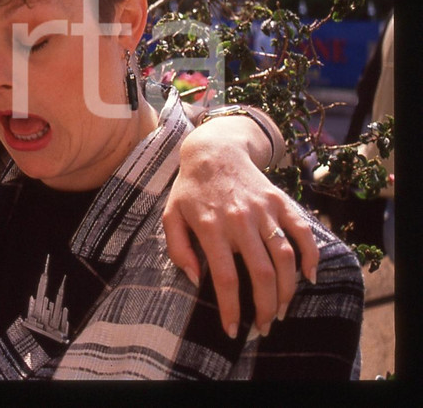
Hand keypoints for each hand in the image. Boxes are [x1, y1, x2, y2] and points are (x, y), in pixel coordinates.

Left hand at [163, 124, 317, 339]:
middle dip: (266, 307)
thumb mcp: (171, 216)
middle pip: (261, 272)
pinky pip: (302, 232)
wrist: (213, 151)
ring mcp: (263, 210)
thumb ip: (177, 249)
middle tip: (264, 328)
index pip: (225, 277)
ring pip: (285, 257)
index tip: (233, 330)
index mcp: (210, 226)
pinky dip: (311, 255)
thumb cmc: (189, 190)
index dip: (231, 308)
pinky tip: (309, 277)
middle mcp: (240, 220)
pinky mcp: (280, 202)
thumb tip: (196, 280)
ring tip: (283, 310)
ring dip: (288, 289)